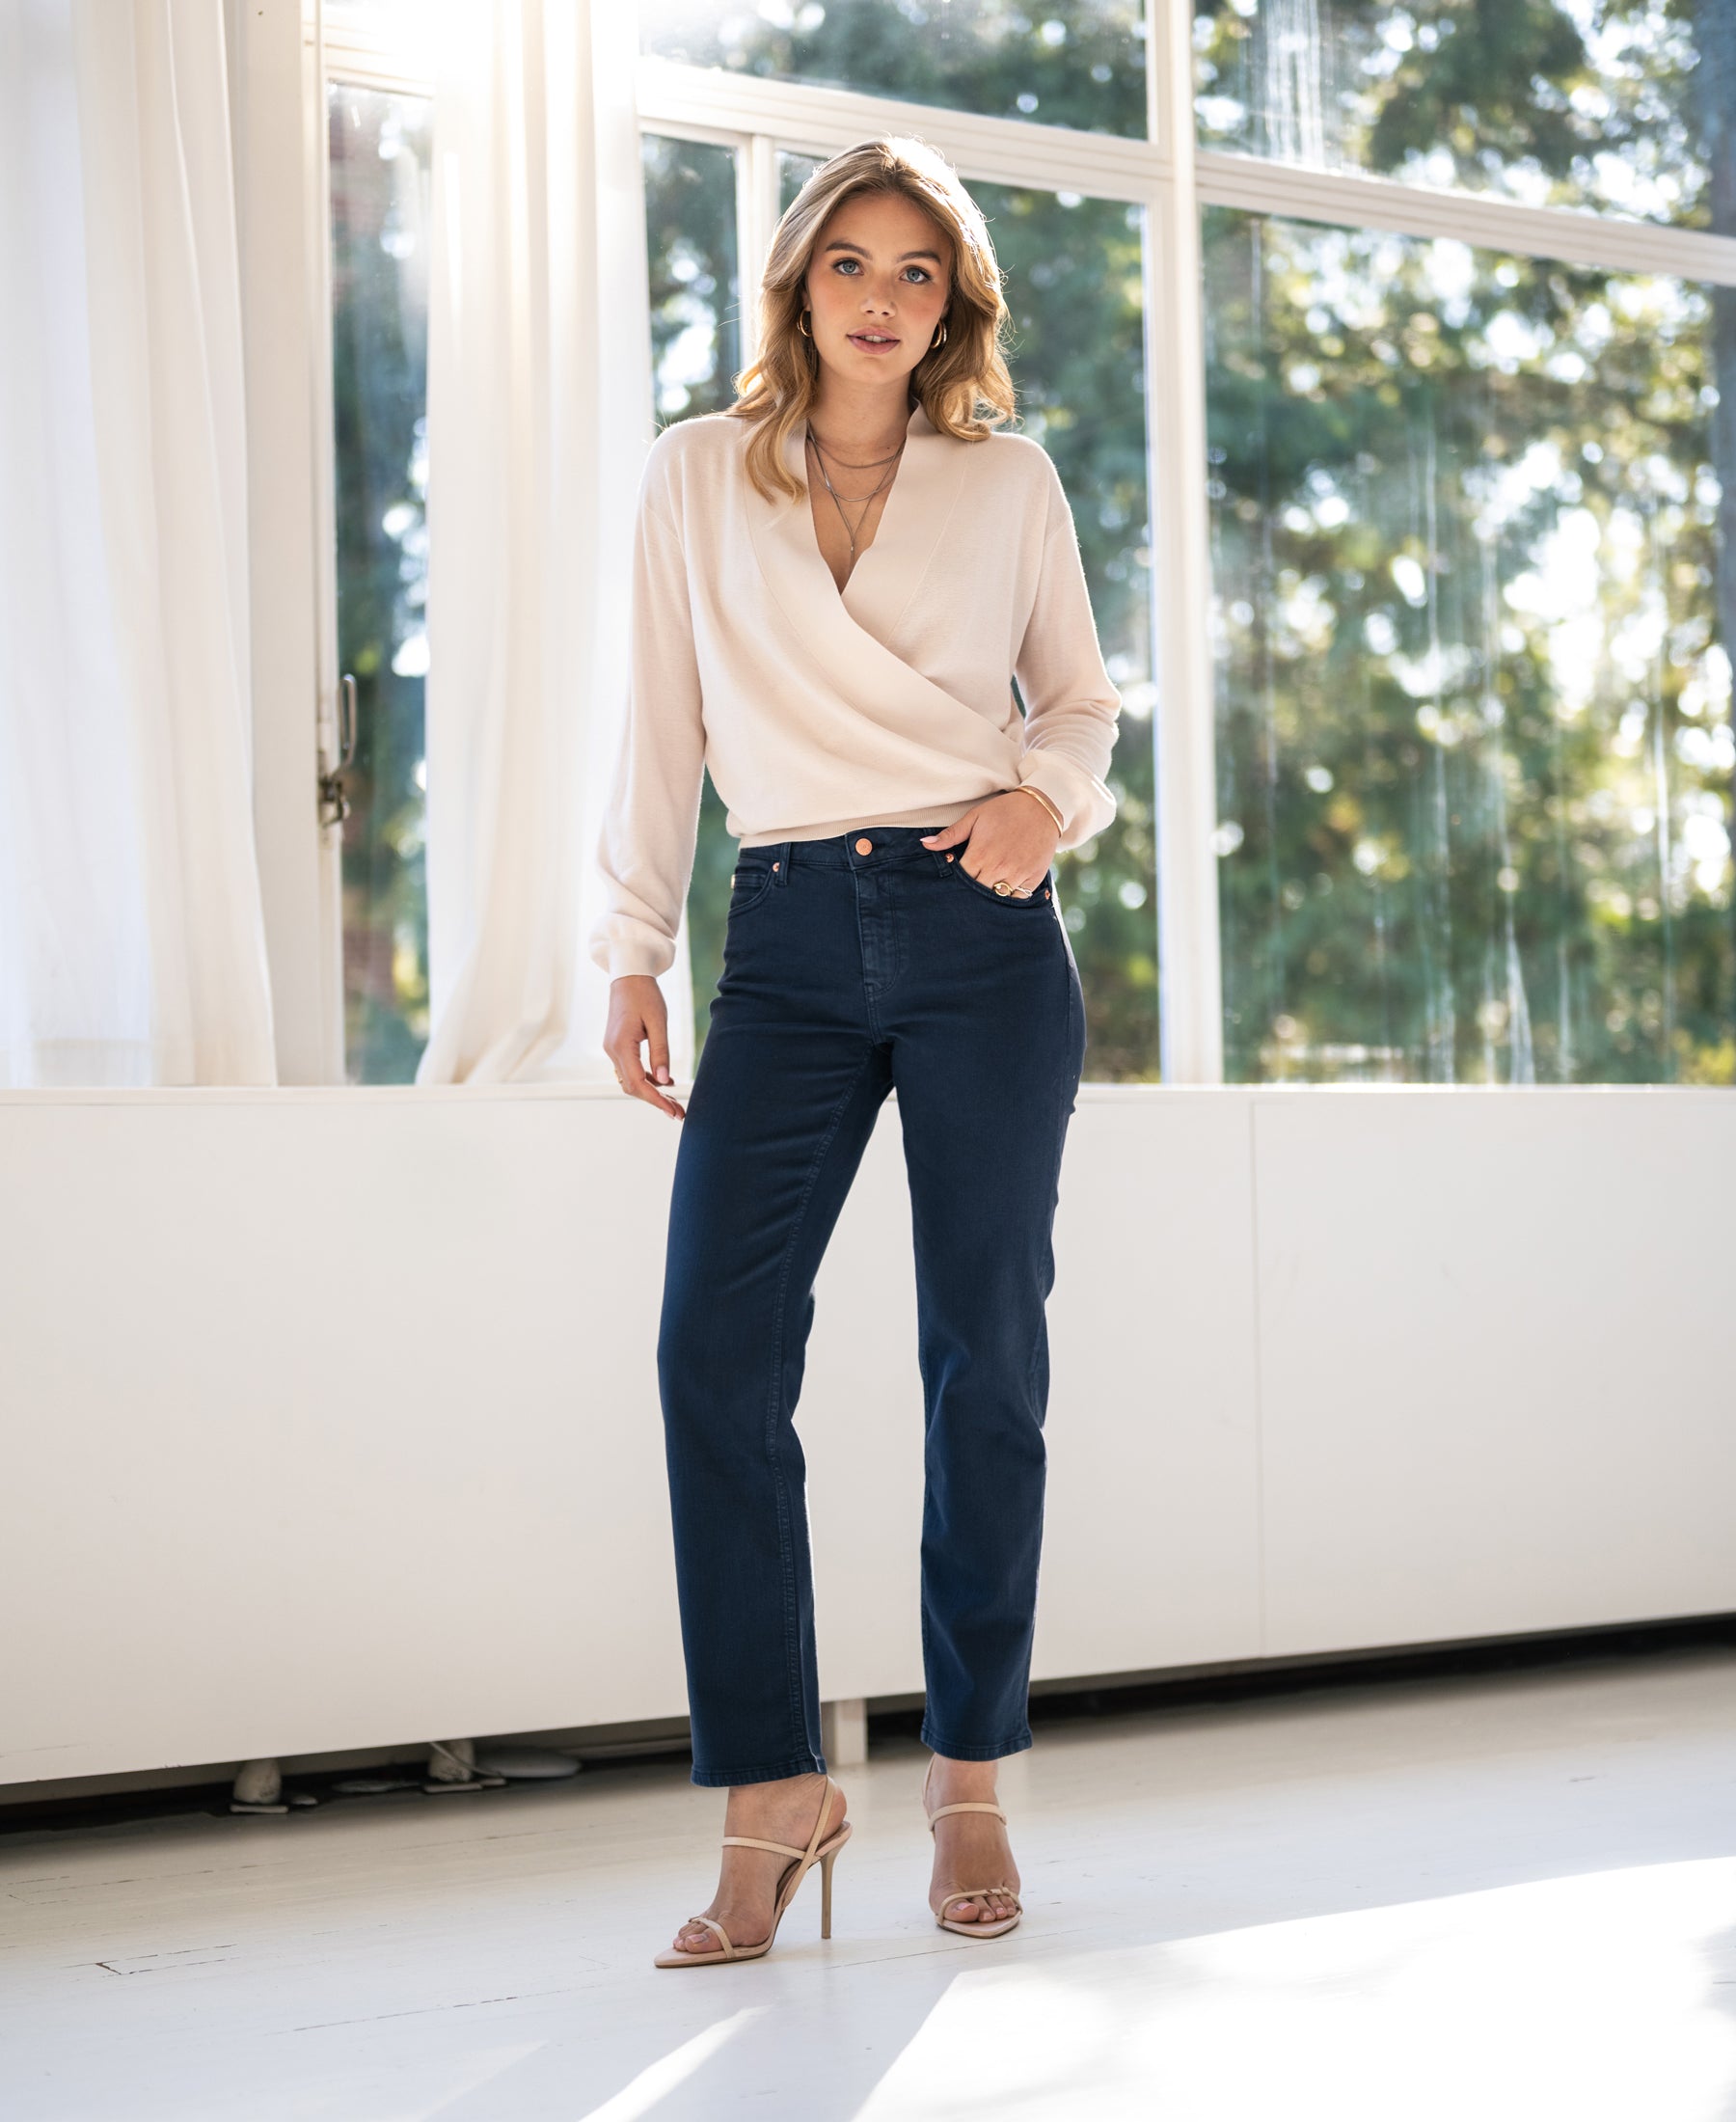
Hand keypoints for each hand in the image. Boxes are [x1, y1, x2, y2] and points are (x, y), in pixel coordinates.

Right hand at [604, 975, 684, 1118]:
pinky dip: (647, 1078)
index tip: (673, 1111)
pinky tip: (665, 1081)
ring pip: (630, 1080)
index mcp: (621, 1045)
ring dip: (652, 1092)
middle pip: (632, 1086)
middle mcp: (612, 1050)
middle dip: (656, 1101)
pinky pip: (630, 1069)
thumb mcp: (658, 1022)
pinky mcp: (617, 1045)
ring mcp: (612, 1048)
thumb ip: (661, 1052)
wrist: (628, 975)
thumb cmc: (645, 994)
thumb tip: (665, 1081)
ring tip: (675, 1102)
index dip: (656, 1100)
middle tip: (679, 1113)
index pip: (637, 1083)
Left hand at [921, 791, 1059, 896]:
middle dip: (971, 893)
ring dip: (990, 897)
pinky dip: (1011, 898)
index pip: (961, 880)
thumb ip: (950, 835)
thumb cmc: (1004, 811)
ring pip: (997, 898)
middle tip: (968, 893)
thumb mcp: (975, 817)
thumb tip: (925, 844)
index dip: (956, 883)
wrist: (1041, 807)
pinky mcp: (1033, 878)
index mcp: (980, 854)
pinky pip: (1018, 899)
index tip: (956, 882)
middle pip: (977, 893)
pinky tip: (1005, 891)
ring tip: (986, 891)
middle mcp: (998, 867)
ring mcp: (1017, 874)